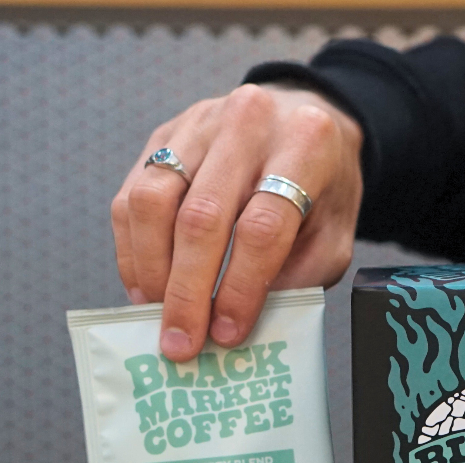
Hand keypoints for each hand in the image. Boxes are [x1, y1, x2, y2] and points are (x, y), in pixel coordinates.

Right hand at [111, 83, 363, 360]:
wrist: (300, 119)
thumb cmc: (320, 188)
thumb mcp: (333, 236)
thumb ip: (298, 278)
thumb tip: (242, 326)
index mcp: (304, 145)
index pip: (261, 227)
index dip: (240, 289)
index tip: (227, 334)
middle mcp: (248, 123)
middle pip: (201, 218)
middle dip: (187, 292)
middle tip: (180, 342)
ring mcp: (198, 124)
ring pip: (152, 202)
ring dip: (151, 271)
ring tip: (158, 314)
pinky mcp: (163, 135)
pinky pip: (131, 196)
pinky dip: (132, 250)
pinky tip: (145, 285)